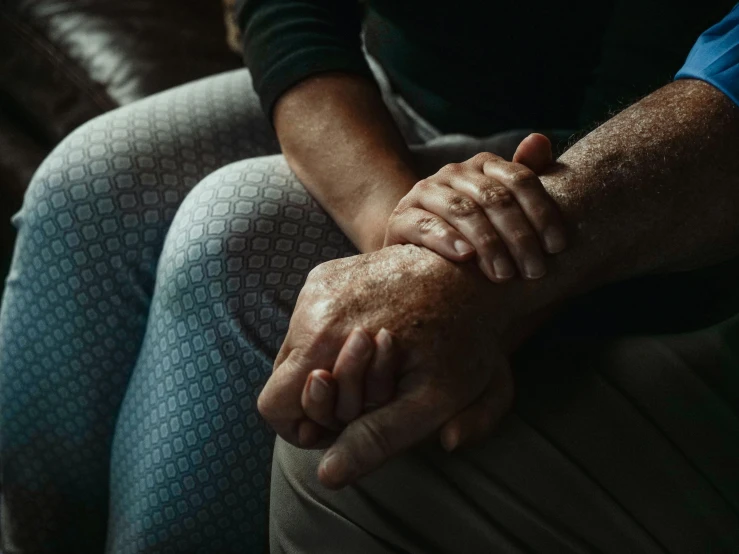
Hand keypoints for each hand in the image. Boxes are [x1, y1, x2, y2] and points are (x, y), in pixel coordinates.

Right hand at [258, 245, 515, 488]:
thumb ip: (376, 438)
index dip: (306, 426)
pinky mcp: (328, 274)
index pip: (274, 403)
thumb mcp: (432, 400)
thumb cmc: (464, 341)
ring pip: (298, 350)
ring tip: (380, 361)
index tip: (346, 426)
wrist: (476, 275)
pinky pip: (311, 322)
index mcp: (324, 337)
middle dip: (324, 397)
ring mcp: (319, 283)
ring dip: (328, 366)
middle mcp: (312, 303)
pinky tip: (375, 337)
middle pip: (286, 376)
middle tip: (373, 396)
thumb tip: (326, 477)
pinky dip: (332, 339)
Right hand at [385, 133, 564, 280]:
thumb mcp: (501, 207)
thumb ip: (525, 177)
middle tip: (535, 271)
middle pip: (495, 198)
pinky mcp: (401, 218)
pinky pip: (425, 225)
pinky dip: (446, 239)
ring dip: (489, 244)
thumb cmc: (470, 229)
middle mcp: (454, 173)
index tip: (557, 247)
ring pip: (463, 211)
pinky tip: (465, 256)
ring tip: (505, 274)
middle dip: (519, 237)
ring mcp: (425, 192)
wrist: (414, 243)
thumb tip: (540, 140)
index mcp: (484, 166)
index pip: (520, 180)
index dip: (542, 212)